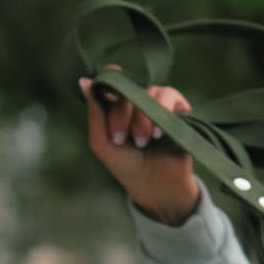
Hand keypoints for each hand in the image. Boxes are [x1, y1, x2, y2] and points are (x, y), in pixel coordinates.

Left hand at [79, 75, 199, 225]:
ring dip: (142, 119)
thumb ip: (94, 113)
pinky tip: (158, 134)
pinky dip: (162, 112)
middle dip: (121, 114)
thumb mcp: (102, 142)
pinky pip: (170, 96)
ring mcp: (159, 102)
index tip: (106, 94)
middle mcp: (139, 100)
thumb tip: (84, 81)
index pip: (114, 78)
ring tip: (143, 142)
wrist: (154, 185)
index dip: (110, 79)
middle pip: (128, 89)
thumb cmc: (126, 165)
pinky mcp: (179, 108)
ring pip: (149, 93)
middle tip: (121, 139)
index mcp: (118, 104)